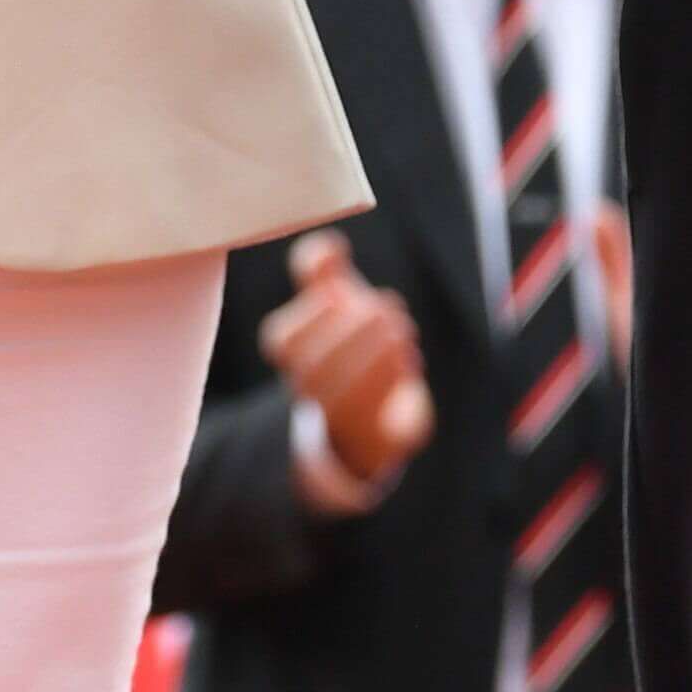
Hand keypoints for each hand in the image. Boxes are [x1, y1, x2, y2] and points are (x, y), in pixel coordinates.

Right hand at [258, 231, 430, 501]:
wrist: (378, 412)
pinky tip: (408, 361)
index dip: (313, 316)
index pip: (283, 340)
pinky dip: (390, 389)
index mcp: (288, 354)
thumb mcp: (336, 299)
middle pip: (311, 372)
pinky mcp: (373, 445)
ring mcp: (336, 424)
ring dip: (373, 360)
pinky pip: (375, 428)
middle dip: (351, 337)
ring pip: (340, 401)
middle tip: (388, 308)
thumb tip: (329, 245)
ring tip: (401, 331)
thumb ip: (324, 269)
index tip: (344, 292)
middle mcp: (304, 393)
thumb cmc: (350, 342)